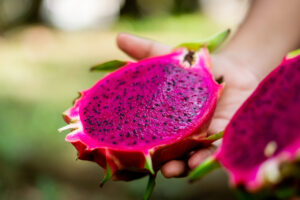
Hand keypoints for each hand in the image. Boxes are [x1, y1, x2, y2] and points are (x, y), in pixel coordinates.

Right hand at [117, 33, 259, 177]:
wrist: (233, 70)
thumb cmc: (197, 69)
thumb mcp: (172, 59)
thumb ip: (147, 52)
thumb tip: (119, 38)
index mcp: (167, 122)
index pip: (153, 140)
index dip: (144, 148)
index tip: (132, 153)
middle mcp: (184, 135)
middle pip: (174, 155)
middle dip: (169, 164)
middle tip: (164, 168)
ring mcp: (205, 139)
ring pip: (196, 157)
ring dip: (191, 164)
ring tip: (187, 166)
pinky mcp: (226, 137)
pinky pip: (220, 150)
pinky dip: (215, 155)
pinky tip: (210, 157)